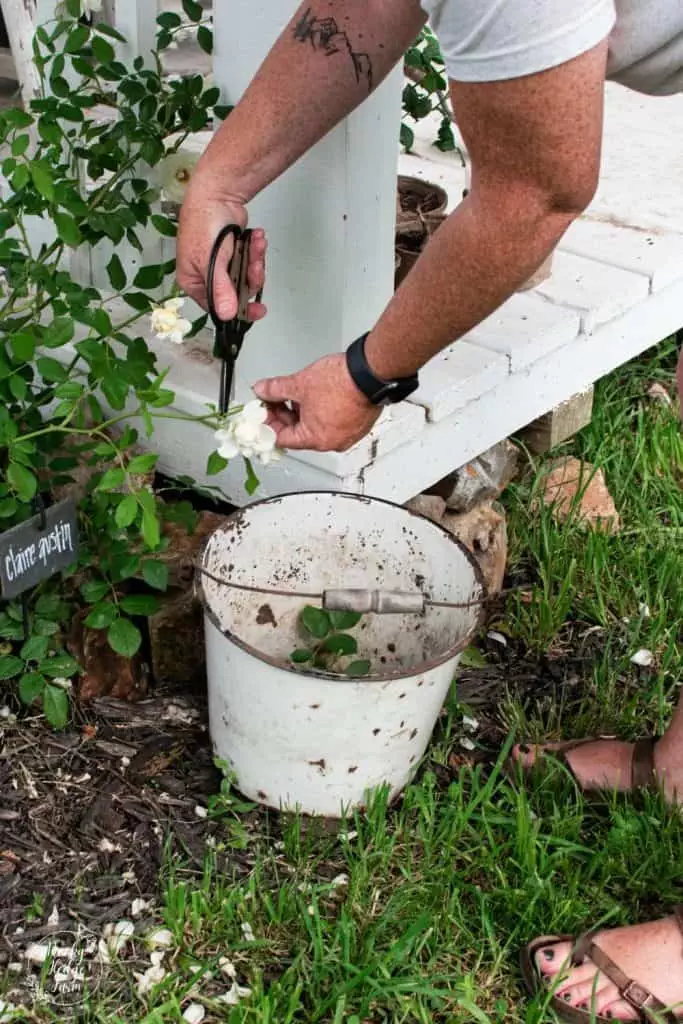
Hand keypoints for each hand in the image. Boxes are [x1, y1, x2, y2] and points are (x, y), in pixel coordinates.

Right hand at [176, 176, 266, 321]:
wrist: (217, 193)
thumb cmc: (204, 223)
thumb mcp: (211, 262)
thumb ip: (221, 289)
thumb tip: (227, 314)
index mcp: (194, 282)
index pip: (216, 306)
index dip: (237, 309)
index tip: (255, 310)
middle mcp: (207, 276)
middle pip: (236, 292)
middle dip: (250, 278)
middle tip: (256, 267)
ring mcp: (222, 264)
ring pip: (246, 276)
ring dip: (255, 261)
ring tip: (256, 246)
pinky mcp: (235, 253)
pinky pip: (250, 261)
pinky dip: (255, 250)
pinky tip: (256, 239)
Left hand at [254, 354, 380, 451]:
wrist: (370, 372)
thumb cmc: (342, 382)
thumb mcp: (299, 384)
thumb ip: (275, 389)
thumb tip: (262, 390)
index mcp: (316, 439)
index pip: (282, 438)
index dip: (268, 423)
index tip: (263, 411)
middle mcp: (333, 442)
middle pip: (299, 434)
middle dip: (284, 415)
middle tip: (275, 399)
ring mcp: (348, 434)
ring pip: (316, 427)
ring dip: (302, 412)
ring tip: (296, 393)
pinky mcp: (357, 424)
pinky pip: (332, 422)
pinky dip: (320, 412)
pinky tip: (315, 396)